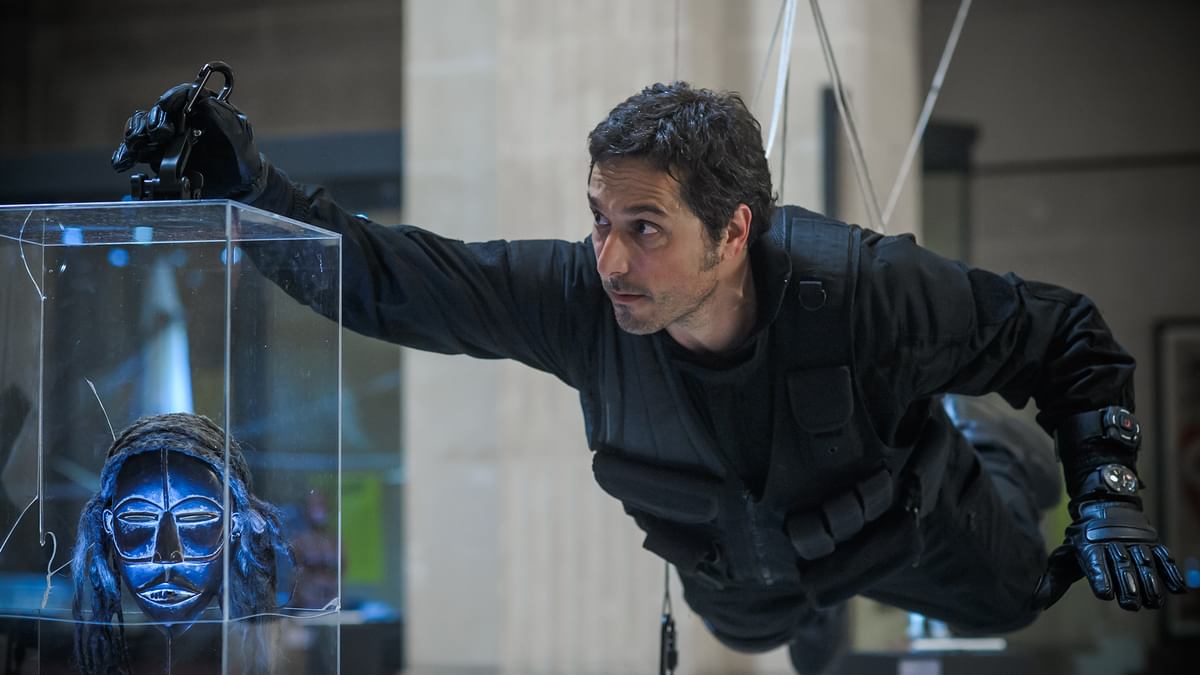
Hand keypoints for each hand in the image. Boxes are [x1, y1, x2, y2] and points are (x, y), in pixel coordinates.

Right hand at [112, 83, 262, 198]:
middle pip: (158, 111)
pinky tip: (122, 162)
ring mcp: (167, 136)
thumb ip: (224, 119)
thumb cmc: (242, 156)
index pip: (184, 95)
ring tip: (136, 149)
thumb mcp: (240, 137)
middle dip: (153, 121)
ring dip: (135, 136)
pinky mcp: (158, 155)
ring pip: (142, 128)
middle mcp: (181, 118)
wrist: (237, 185)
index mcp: (203, 107)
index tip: (167, 106)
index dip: (173, 99)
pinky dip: (125, 154)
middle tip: (159, 136)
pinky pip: (136, 151)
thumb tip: (205, 101)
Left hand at [1034, 497, 1185, 609]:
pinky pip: (1163, 556)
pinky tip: (1178, 589)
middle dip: (1127, 584)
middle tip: (1130, 604)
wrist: (1103, 505)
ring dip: (1150, 582)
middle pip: (1121, 564)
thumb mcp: (1067, 555)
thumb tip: (1034, 602)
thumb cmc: (1083, 539)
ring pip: (1143, 561)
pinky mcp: (1151, 541)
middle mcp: (1112, 542)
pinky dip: (1171, 572)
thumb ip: (1054, 580)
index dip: (1100, 577)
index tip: (1104, 594)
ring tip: (1154, 603)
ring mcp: (1134, 541)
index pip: (1095, 562)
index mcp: (1089, 546)